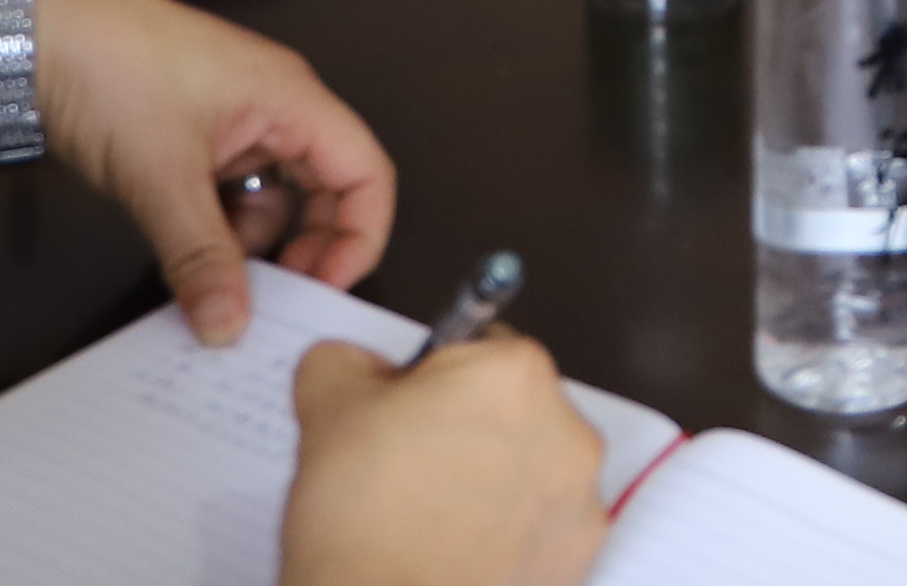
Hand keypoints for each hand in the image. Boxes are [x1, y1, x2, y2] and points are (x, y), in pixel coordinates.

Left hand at [35, 0, 396, 339]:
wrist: (29, 40)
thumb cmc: (114, 77)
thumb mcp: (163, 177)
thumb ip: (203, 258)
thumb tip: (229, 331)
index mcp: (289, 98)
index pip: (366, 172)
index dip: (359, 237)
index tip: (325, 292)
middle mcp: (272, 106)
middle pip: (324, 189)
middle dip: (307, 248)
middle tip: (274, 304)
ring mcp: (228, 122)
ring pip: (269, 199)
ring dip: (250, 246)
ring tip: (212, 285)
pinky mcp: (188, 139)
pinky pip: (225, 195)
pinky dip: (215, 232)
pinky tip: (185, 262)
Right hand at [278, 337, 605, 585]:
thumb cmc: (366, 523)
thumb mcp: (327, 407)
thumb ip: (346, 361)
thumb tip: (355, 366)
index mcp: (514, 374)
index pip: (477, 346)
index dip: (432, 379)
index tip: (406, 411)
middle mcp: (566, 431)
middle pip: (512, 408)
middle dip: (467, 429)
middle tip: (408, 467)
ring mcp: (579, 503)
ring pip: (528, 469)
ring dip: (491, 482)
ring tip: (429, 518)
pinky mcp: (577, 560)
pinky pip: (540, 528)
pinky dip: (507, 534)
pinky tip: (456, 551)